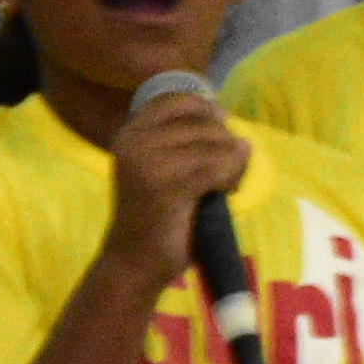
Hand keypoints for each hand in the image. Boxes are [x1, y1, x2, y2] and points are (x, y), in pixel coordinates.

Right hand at [106, 76, 249, 278]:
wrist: (134, 263)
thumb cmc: (154, 216)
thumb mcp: (161, 166)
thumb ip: (184, 139)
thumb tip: (225, 115)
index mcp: (131, 133)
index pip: (180, 100)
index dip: (208, 113)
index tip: (217, 137)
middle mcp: (135, 142)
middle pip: (205, 122)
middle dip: (225, 145)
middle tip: (221, 174)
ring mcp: (149, 163)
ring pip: (217, 145)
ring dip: (232, 165)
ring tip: (223, 185)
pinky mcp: (168, 186)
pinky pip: (219, 167)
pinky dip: (231, 179)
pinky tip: (224, 193)